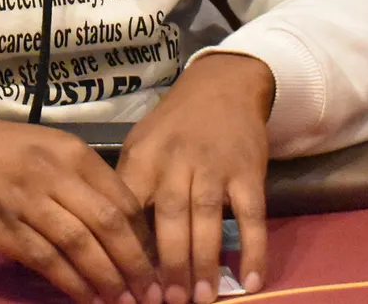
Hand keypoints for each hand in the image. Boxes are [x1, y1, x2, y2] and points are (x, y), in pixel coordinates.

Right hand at [0, 104, 160, 303]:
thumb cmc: (2, 150)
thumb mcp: (50, 148)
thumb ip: (83, 179)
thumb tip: (120, 225)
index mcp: (72, 153)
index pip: (121, 198)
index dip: (143, 236)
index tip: (158, 263)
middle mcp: (54, 175)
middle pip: (107, 224)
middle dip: (134, 263)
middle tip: (151, 292)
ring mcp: (28, 202)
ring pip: (80, 245)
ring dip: (106, 279)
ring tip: (124, 302)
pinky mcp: (3, 228)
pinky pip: (46, 260)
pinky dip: (71, 283)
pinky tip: (87, 299)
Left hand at [117, 53, 273, 303]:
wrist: (222, 85)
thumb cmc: (174, 125)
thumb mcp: (140, 144)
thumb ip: (130, 187)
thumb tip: (115, 243)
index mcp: (143, 157)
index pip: (130, 207)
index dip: (127, 247)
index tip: (125, 282)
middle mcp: (177, 161)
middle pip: (169, 217)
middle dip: (168, 265)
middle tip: (168, 303)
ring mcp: (215, 166)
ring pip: (207, 219)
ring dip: (204, 264)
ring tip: (202, 300)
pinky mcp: (249, 171)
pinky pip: (252, 215)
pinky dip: (252, 249)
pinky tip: (251, 281)